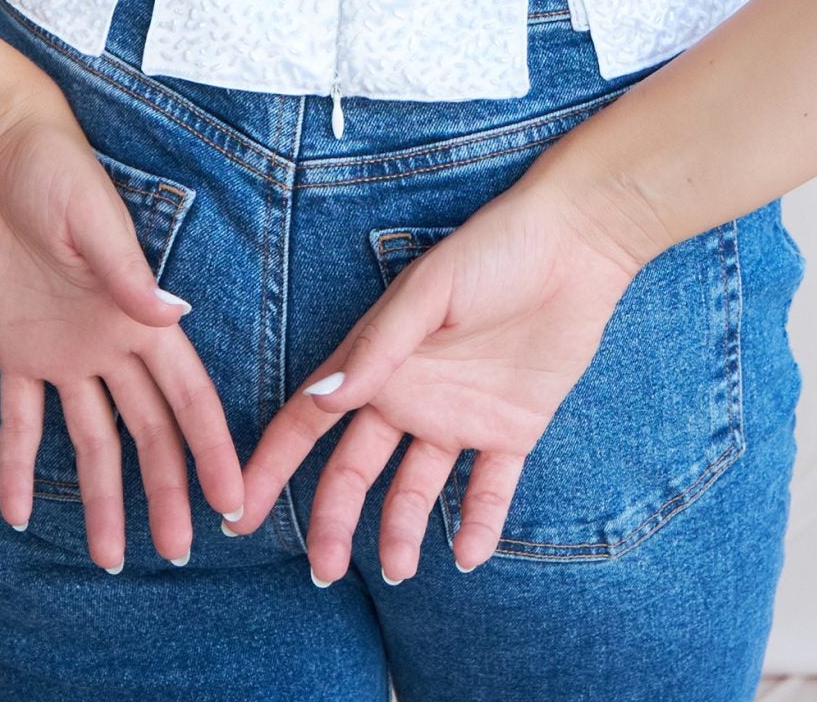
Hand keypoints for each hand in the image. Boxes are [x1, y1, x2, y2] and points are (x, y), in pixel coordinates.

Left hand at [0, 101, 245, 567]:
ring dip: (102, 497)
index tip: (234, 500)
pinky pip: (20, 419)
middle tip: (177, 554)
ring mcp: (66, 350)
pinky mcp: (18, 346)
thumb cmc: (56, 171)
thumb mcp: (93, 219)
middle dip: (168, 492)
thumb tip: (173, 318)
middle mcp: (112, 343)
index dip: (213, 450)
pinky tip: (16, 511)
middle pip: (148, 432)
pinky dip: (18, 465)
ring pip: (91, 441)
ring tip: (107, 561)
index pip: (188, 397)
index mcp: (140, 316)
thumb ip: (127, 274)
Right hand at [228, 167, 649, 582]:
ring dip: (401, 531)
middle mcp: (411, 395)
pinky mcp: (512, 428)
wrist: (575, 245)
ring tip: (399, 571)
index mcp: (378, 361)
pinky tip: (467, 555)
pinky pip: (490, 489)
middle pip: (358, 469)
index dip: (274, 463)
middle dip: (334, 518)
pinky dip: (478, 525)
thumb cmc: (491, 252)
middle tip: (323, 570)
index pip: (311, 420)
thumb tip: (322, 399)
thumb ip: (377, 350)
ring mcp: (460, 415)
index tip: (240, 512)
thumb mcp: (427, 293)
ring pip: (417, 489)